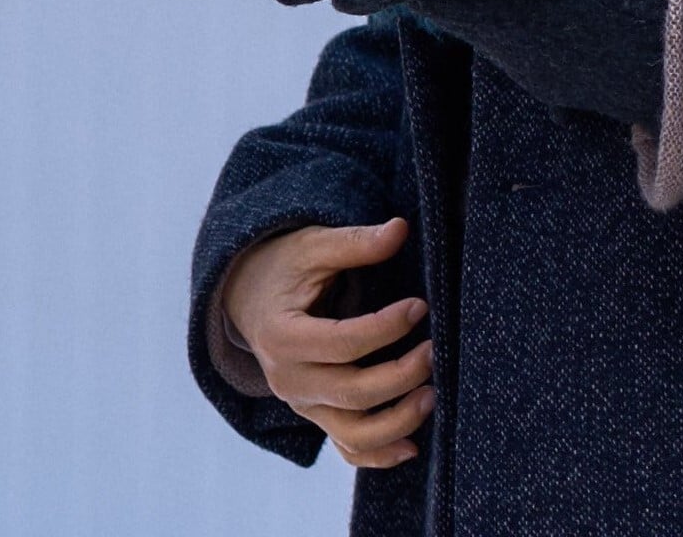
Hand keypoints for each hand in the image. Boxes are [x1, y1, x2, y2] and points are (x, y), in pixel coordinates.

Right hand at [220, 218, 433, 467]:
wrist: (247, 297)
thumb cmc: (283, 267)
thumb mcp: (313, 248)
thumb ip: (355, 243)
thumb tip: (401, 229)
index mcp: (281, 335)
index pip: (343, 343)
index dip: (387, 328)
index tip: (420, 306)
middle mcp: (287, 378)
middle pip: (353, 392)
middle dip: (401, 376)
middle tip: (435, 352)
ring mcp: (301, 403)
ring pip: (354, 432)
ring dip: (398, 421)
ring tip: (432, 396)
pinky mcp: (315, 415)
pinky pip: (347, 447)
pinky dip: (379, 454)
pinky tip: (412, 447)